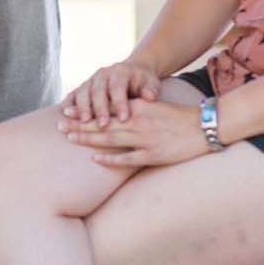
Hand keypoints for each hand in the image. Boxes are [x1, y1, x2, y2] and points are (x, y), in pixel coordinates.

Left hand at [61, 97, 208, 168]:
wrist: (203, 127)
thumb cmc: (177, 116)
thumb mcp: (153, 105)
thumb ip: (133, 108)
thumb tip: (112, 112)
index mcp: (137, 107)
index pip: (105, 109)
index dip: (85, 110)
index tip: (67, 110)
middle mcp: (138, 121)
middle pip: (103, 123)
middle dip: (79, 124)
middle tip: (59, 125)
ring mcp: (145, 139)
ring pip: (110, 139)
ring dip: (89, 139)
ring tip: (70, 138)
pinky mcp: (153, 155)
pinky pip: (127, 158)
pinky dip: (111, 159)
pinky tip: (95, 158)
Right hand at [62, 60, 159, 126]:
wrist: (133, 71)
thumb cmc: (144, 82)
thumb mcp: (151, 83)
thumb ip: (150, 90)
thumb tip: (149, 96)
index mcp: (120, 72)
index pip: (118, 87)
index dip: (120, 102)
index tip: (124, 119)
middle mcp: (103, 73)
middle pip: (98, 90)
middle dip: (100, 108)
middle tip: (103, 125)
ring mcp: (91, 79)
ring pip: (83, 92)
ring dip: (82, 107)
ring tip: (84, 122)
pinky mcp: (83, 87)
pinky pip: (73, 94)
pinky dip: (68, 103)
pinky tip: (65, 115)